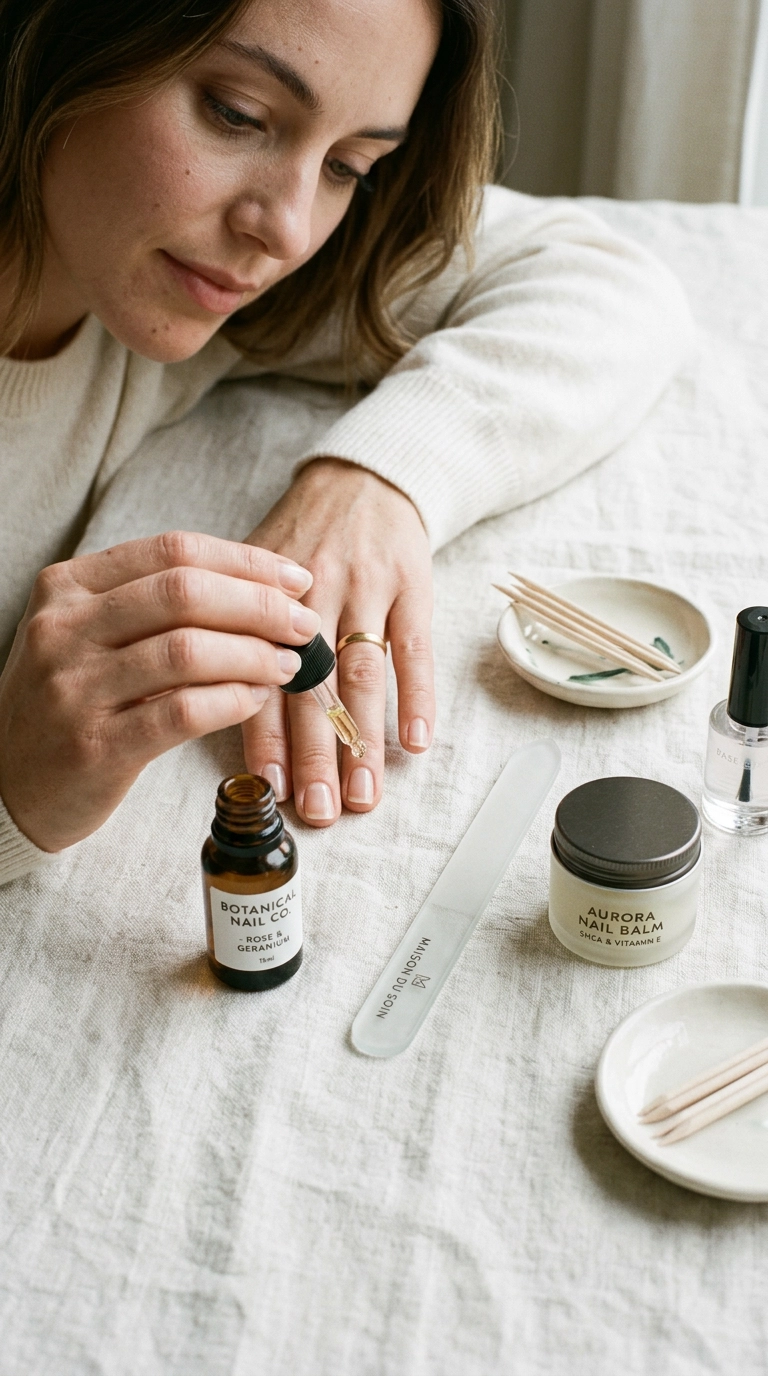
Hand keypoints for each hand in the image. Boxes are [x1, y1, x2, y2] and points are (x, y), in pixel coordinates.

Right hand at [0, 531, 318, 851]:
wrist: (6, 783)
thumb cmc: (66, 703)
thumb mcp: (87, 636)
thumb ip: (151, 608)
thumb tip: (259, 592)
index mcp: (67, 587)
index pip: (173, 550)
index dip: (246, 561)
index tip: (294, 577)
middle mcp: (64, 628)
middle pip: (186, 592)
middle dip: (260, 605)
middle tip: (303, 624)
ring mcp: (74, 687)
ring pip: (188, 651)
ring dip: (254, 654)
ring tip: (288, 665)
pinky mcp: (94, 745)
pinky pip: (182, 712)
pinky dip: (232, 701)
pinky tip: (255, 700)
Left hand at [241, 458, 434, 824]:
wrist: (362, 476)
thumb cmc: (300, 538)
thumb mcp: (252, 572)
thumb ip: (229, 631)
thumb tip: (201, 706)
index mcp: (259, 594)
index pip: (257, 676)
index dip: (264, 736)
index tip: (270, 791)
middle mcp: (309, 593)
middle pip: (310, 684)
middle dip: (314, 752)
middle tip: (317, 810)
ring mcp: (364, 587)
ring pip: (362, 671)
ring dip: (364, 738)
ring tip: (363, 794)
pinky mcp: (411, 583)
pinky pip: (415, 645)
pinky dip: (418, 693)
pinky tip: (417, 741)